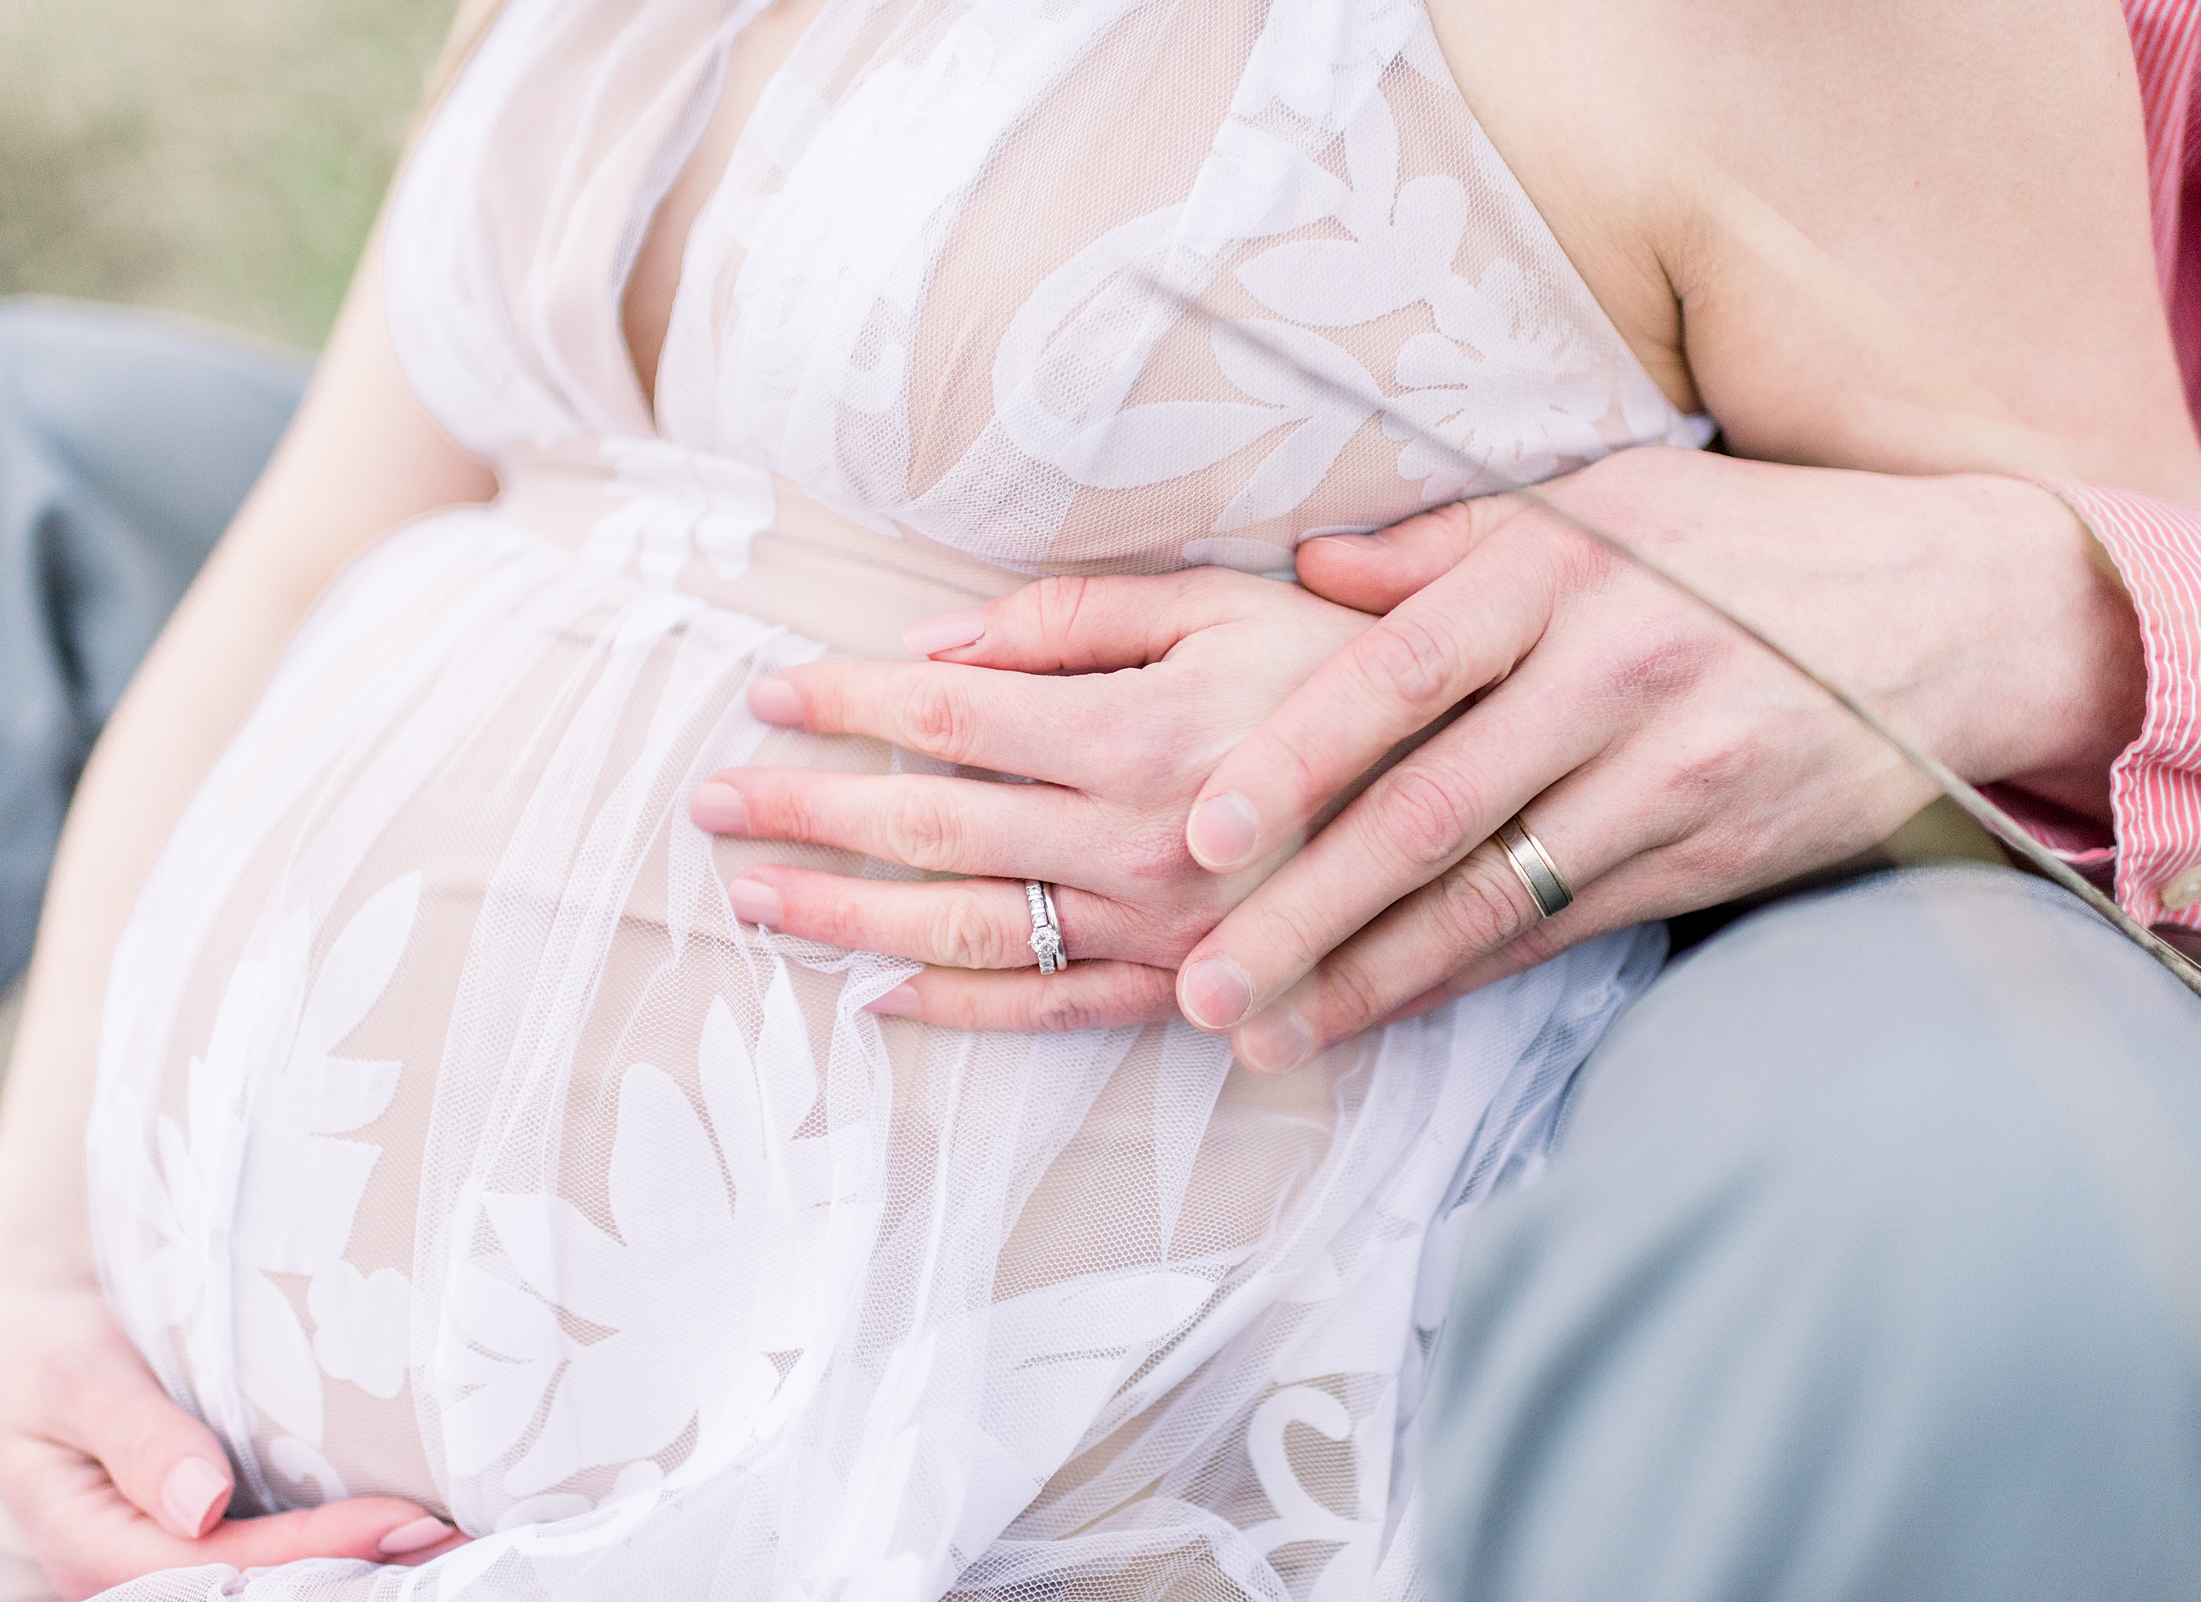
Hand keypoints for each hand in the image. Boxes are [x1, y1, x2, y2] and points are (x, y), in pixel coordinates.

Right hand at [0, 1276, 463, 1597]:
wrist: (29, 1338)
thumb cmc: (44, 1348)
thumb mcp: (73, 1377)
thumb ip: (138, 1437)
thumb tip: (203, 1505)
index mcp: (93, 1548)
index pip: (223, 1568)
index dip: (318, 1548)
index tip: (402, 1519)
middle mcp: (134, 1571)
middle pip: (261, 1590)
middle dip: (360, 1571)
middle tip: (461, 1537)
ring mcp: (171, 1559)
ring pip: (274, 1582)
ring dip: (363, 1565)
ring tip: (457, 1537)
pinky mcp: (203, 1536)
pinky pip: (274, 1553)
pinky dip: (342, 1542)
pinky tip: (407, 1523)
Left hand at [687, 568, 1373, 1028]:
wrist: (1490, 787)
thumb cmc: (1355, 675)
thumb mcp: (1225, 604)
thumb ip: (1078, 620)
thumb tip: (940, 644)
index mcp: (1133, 732)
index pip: (944, 719)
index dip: (841, 706)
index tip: (763, 696)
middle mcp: (1127, 844)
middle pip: (927, 829)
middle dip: (806, 817)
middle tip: (710, 808)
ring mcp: (1153, 931)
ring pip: (966, 931)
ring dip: (848, 919)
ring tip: (756, 902)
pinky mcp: (1186, 989)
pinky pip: (1052, 1012)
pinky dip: (959, 1012)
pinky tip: (879, 1002)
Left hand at [1173, 446, 2146, 1070]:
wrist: (1964, 618)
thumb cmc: (1755, 544)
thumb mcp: (1612, 496)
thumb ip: (1449, 542)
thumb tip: (1308, 569)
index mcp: (1565, 571)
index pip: (1407, 672)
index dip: (1298, 754)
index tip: (1205, 828)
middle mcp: (1613, 680)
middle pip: (1431, 812)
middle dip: (1303, 909)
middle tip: (1201, 982)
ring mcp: (1668, 781)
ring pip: (1488, 897)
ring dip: (1364, 975)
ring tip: (1260, 1030)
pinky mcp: (1706, 860)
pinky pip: (1558, 931)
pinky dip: (1458, 978)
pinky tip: (1374, 1013)